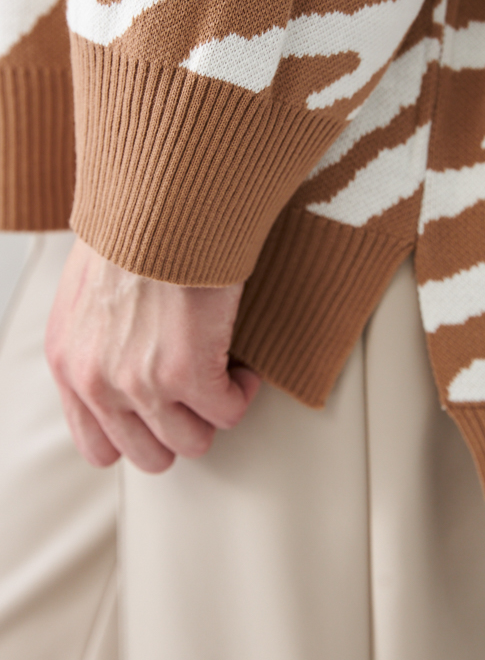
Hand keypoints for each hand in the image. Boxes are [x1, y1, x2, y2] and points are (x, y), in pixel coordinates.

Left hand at [45, 238, 260, 472]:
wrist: (158, 204)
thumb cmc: (131, 232)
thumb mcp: (86, 295)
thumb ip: (96, 341)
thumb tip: (127, 359)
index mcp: (68, 365)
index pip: (97, 446)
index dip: (139, 434)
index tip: (164, 409)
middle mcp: (98, 383)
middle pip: (149, 455)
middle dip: (180, 428)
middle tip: (199, 394)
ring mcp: (142, 385)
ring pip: (193, 442)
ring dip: (213, 411)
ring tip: (222, 374)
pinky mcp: (188, 373)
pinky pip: (229, 411)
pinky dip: (242, 391)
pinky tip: (240, 364)